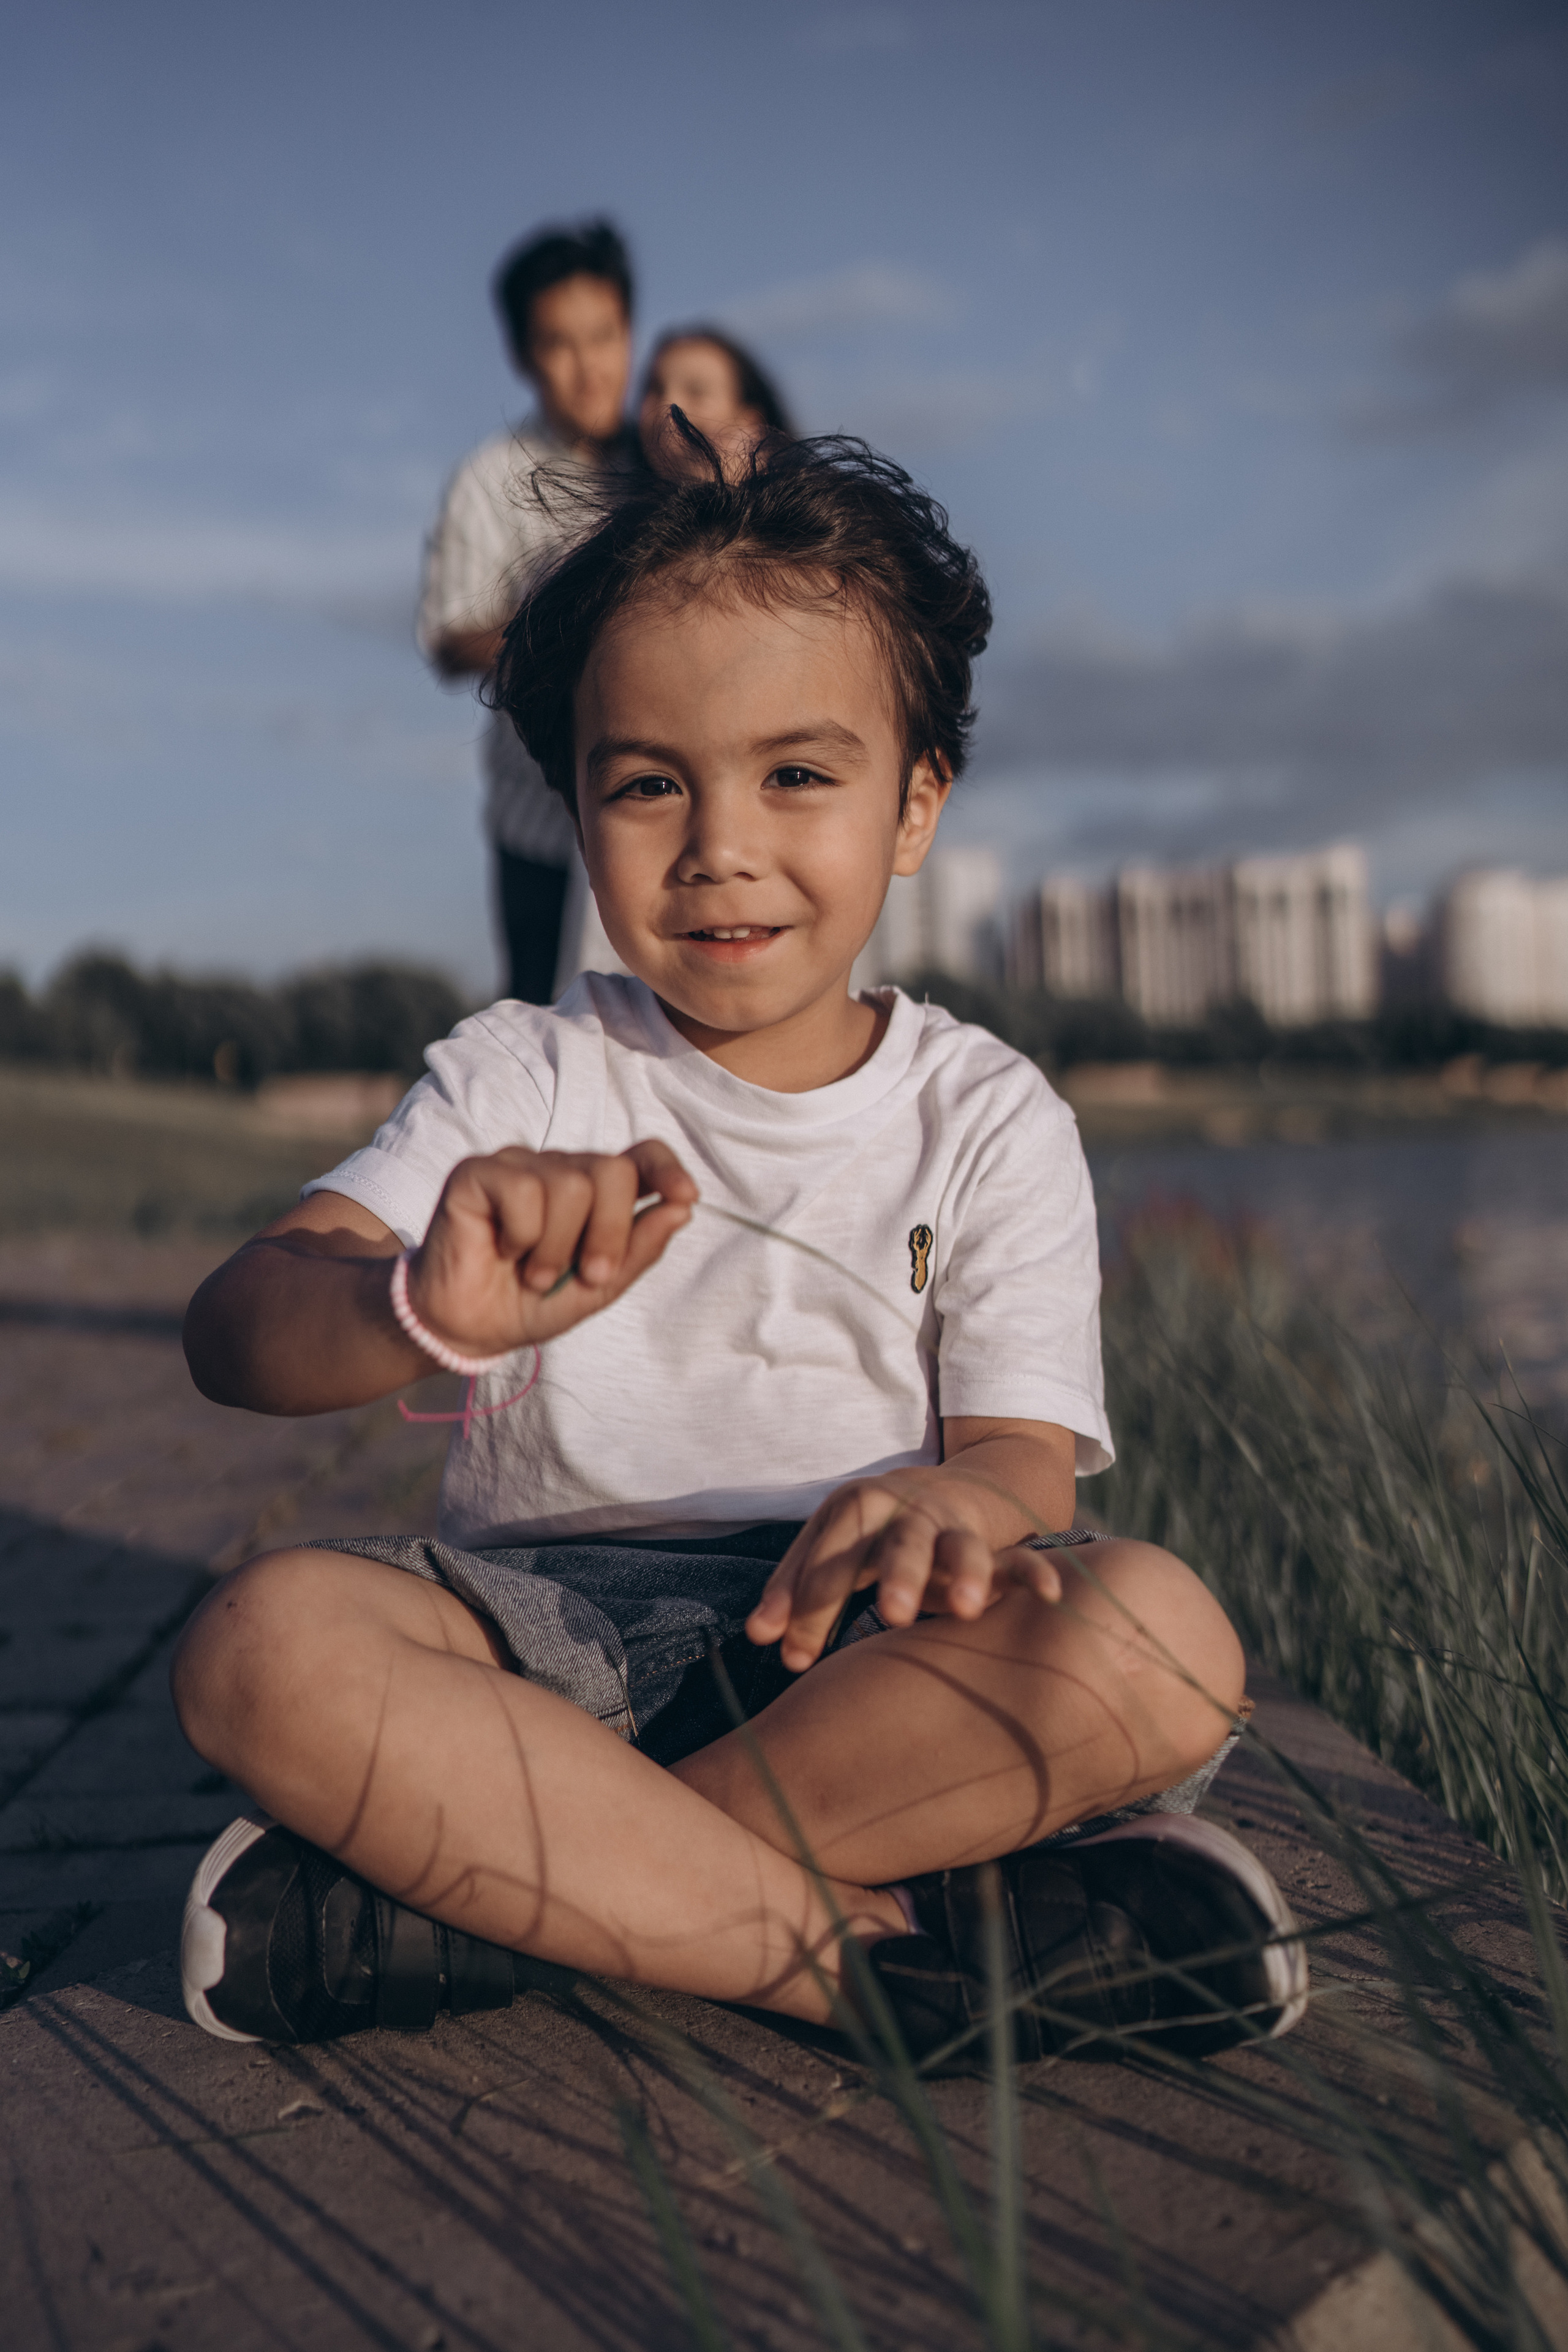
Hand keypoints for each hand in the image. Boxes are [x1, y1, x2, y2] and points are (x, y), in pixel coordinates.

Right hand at [405, 1139, 695, 1357]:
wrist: (469, 1327)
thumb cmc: (533, 1301)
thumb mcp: (598, 1286)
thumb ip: (640, 1248)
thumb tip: (683, 1207)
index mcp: (596, 1191)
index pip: (642, 1155)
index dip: (668, 1167)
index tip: (686, 1195)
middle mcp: (561, 1168)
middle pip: (612, 1171)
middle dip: (608, 1233)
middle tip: (587, 1275)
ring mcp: (519, 1165)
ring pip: (570, 1184)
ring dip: (557, 1247)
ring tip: (534, 1272)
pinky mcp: (478, 1172)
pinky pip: (523, 1192)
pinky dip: (521, 1235)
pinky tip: (503, 1248)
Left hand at [745, 1469, 1065, 1672]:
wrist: (954, 1488)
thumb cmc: (878, 1534)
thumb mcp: (836, 1548)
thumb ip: (799, 1590)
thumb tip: (758, 1638)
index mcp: (855, 1508)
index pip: (827, 1557)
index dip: (808, 1603)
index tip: (791, 1656)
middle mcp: (905, 1511)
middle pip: (895, 1540)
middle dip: (894, 1575)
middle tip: (889, 1615)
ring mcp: (952, 1526)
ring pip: (958, 1545)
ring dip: (963, 1572)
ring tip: (965, 1609)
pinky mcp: (993, 1544)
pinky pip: (1019, 1557)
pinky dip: (1035, 1572)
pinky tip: (1051, 1595)